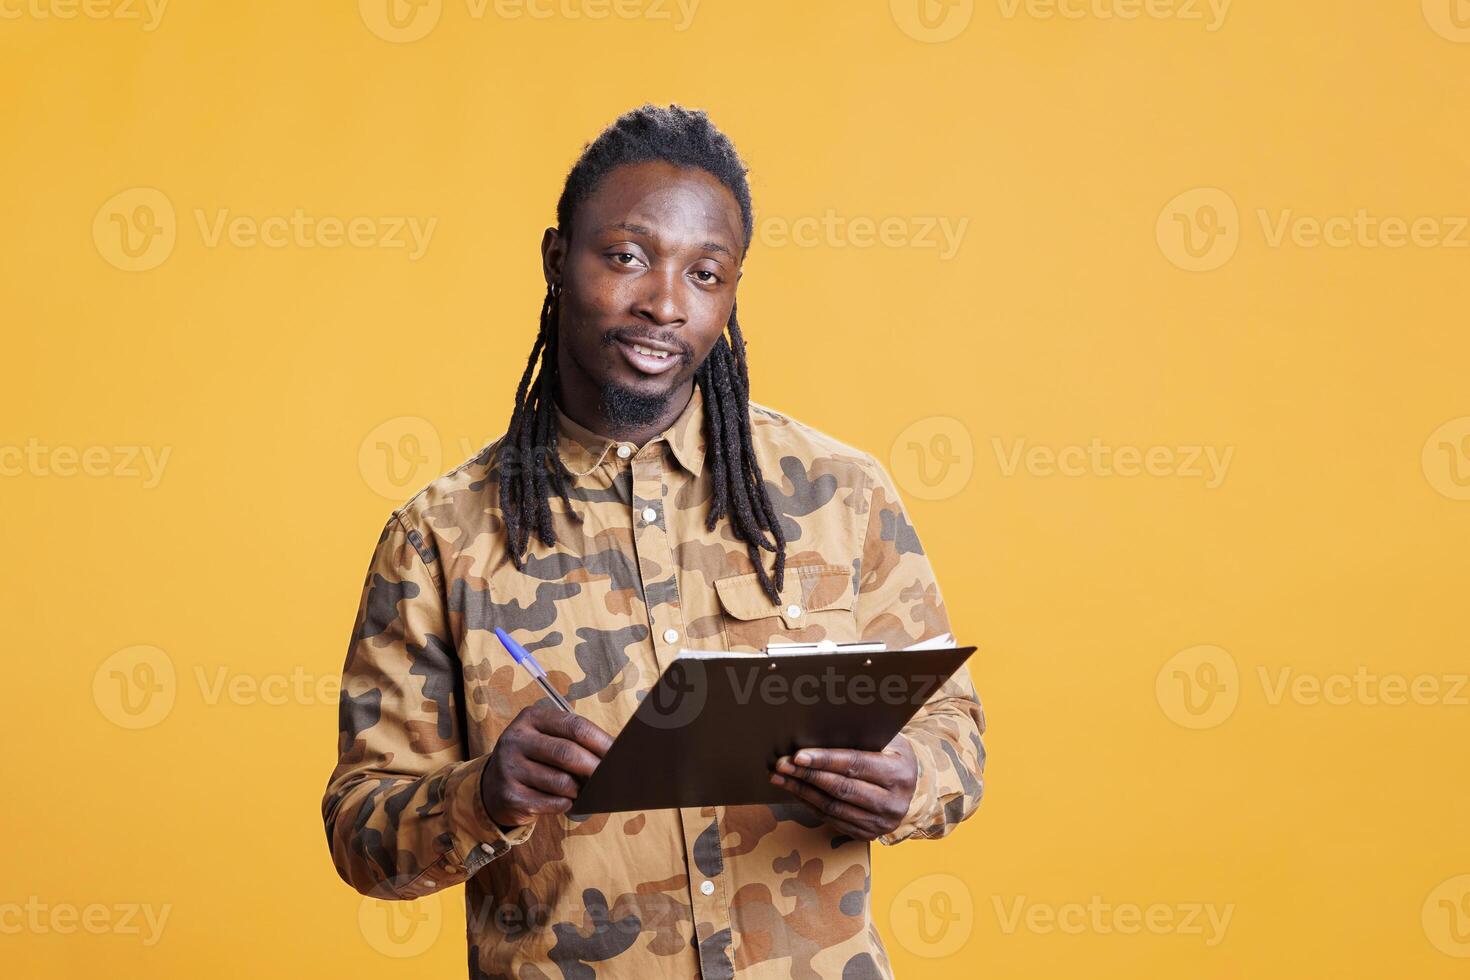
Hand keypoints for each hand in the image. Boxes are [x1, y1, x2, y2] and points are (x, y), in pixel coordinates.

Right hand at [480, 704, 612, 827]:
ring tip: (581, 789)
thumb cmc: (534, 759)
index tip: (620, 753)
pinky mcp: (510, 795)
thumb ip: (574, 741)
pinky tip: (565, 801)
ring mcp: (509, 768)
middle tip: (609, 777)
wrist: (493, 787)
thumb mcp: (547, 739)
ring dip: (579, 789)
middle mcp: (516, 739)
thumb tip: (616, 753)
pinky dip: (566, 804)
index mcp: (530, 718)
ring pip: (561, 782)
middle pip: (567, 753)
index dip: (601, 741)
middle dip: (594, 767)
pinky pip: (552, 802)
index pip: (574, 726)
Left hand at [769, 734, 917, 840]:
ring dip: (802, 791)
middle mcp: (893, 803)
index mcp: (899, 774)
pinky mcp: (868, 834)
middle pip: (841, 788)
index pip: (856, 764)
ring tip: (780, 777)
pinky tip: (796, 790)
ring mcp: (880, 823)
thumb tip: (818, 729)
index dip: (825, 760)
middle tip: (781, 765)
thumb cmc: (891, 754)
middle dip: (807, 775)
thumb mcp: (886, 740)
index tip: (798, 755)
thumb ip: (859, 736)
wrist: (909, 787)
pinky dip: (810, 804)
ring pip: (833, 807)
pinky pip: (832, 819)